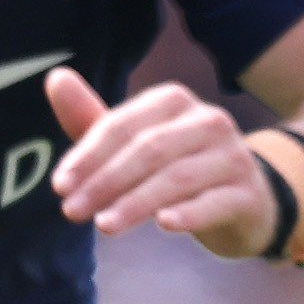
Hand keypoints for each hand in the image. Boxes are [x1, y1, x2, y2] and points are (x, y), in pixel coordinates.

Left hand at [47, 69, 297, 254]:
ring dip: (136, 203)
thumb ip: (93, 119)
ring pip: (178, 177)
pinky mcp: (248, 194)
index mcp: (174, 102)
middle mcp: (208, 121)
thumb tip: (55, 77)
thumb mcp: (134, 144)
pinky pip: (215, 202)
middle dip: (106, 181)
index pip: (122, 126)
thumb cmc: (178, 167)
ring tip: (104, 226)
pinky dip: (189, 213)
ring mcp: (233, 157)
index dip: (88, 156)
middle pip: (148, 150)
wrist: (245, 201)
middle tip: (72, 212)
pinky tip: (164, 225)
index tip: (60, 187)